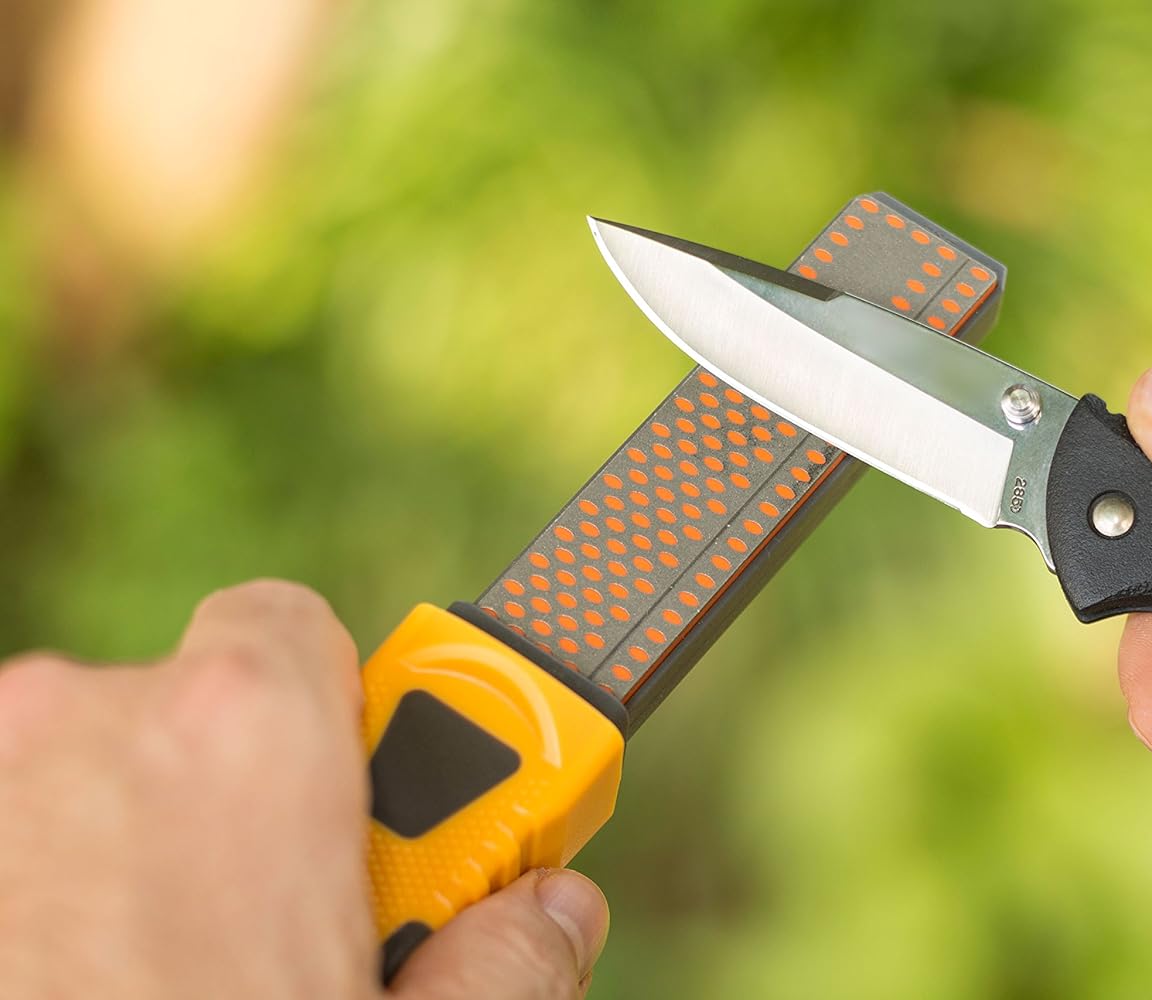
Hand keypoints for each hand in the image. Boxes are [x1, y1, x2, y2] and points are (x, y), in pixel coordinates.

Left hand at [0, 580, 607, 998]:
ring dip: (124, 859)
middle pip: (184, 714)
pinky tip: (73, 989)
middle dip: (233, 807)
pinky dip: (36, 900)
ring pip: (75, 786)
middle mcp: (81, 727)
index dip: (343, 716)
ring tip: (159, 990)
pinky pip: (5, 848)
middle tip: (270, 938)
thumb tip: (553, 915)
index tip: (367, 804)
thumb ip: (505, 962)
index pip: (296, 630)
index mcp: (239, 741)